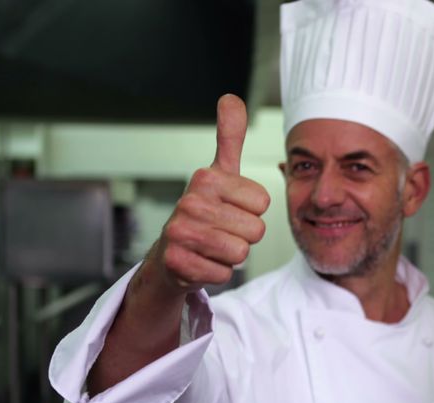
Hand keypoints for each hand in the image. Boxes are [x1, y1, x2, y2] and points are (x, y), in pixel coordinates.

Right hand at [150, 93, 270, 292]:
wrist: (170, 253)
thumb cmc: (204, 212)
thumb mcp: (219, 172)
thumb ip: (229, 136)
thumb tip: (231, 97)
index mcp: (205, 178)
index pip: (262, 202)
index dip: (251, 210)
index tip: (229, 207)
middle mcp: (189, 202)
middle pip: (255, 230)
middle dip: (243, 235)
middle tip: (221, 230)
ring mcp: (180, 234)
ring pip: (241, 253)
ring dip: (231, 255)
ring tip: (211, 245)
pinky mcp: (178, 264)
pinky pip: (224, 273)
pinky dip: (217, 272)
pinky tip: (201, 261)